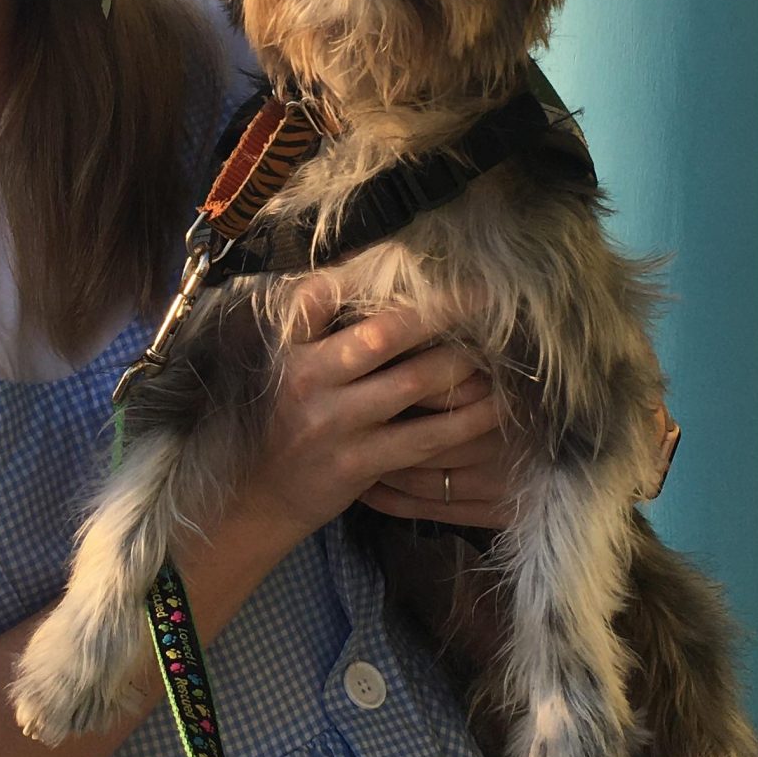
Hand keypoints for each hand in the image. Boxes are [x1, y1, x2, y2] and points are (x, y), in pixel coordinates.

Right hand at [234, 286, 503, 544]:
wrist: (260, 497)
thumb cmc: (287, 421)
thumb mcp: (287, 369)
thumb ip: (323, 332)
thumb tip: (382, 284)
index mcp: (290, 349)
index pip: (319, 295)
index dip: (365, 273)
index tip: (415, 258)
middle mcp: (308, 378)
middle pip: (384, 333)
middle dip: (441, 311)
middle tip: (486, 296)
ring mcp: (333, 423)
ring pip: (414, 383)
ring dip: (463, 365)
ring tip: (497, 352)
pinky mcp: (357, 463)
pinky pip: (425, 437)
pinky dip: (466, 420)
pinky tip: (495, 408)